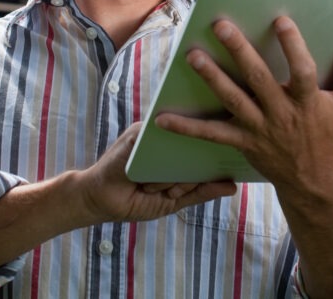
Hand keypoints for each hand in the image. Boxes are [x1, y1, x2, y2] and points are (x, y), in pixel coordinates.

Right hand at [79, 122, 236, 222]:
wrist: (99, 199)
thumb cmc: (137, 199)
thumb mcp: (173, 201)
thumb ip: (201, 192)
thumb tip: (233, 187)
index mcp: (178, 149)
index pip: (203, 148)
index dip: (207, 164)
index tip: (211, 174)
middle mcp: (167, 136)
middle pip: (194, 149)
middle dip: (183, 179)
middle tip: (166, 191)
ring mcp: (151, 132)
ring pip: (178, 151)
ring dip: (166, 180)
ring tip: (149, 189)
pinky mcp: (136, 134)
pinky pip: (158, 151)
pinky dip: (154, 174)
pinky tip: (143, 184)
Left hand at [155, 17, 332, 194]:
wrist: (311, 181)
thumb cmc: (327, 135)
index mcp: (307, 101)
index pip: (301, 70)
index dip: (293, 45)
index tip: (280, 19)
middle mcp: (282, 114)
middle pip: (258, 79)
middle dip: (239, 51)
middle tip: (220, 25)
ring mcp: (260, 129)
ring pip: (233, 100)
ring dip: (212, 78)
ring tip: (192, 56)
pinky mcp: (243, 142)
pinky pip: (212, 134)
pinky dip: (187, 127)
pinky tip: (162, 118)